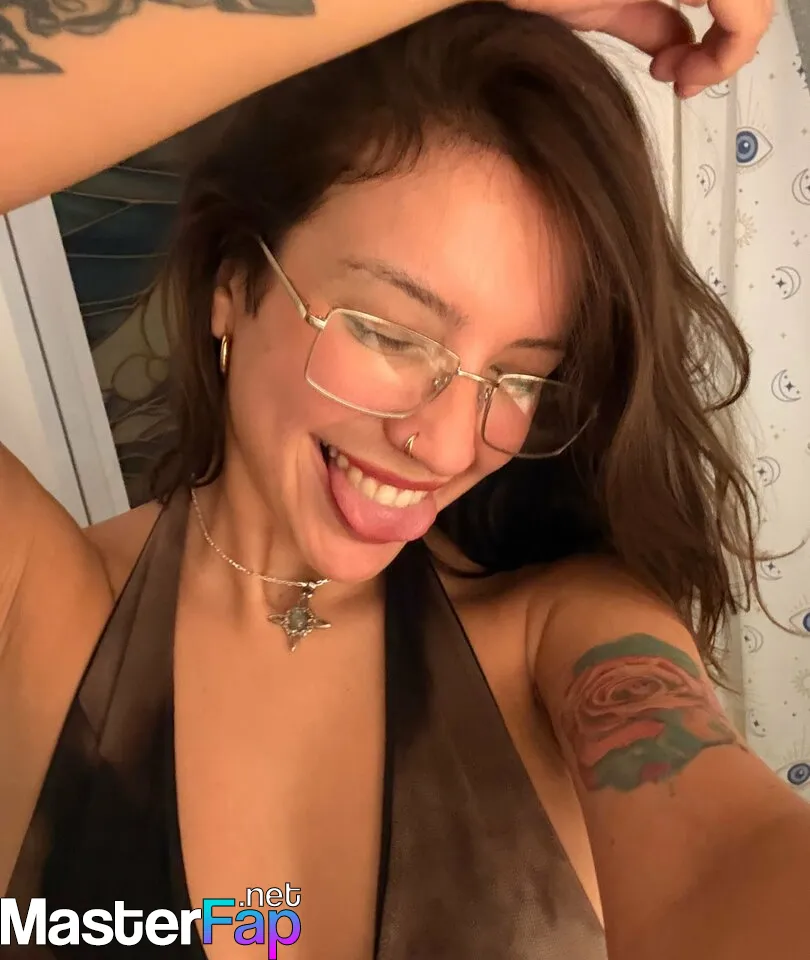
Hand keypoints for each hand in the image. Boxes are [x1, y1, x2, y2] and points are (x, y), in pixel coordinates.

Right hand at [506, 0, 773, 96]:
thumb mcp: (601, 5)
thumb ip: (647, 21)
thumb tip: (677, 51)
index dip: (726, 37)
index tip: (689, 77)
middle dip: (726, 46)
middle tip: (688, 81)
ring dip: (726, 49)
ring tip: (681, 78)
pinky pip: (737, 1)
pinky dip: (726, 42)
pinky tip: (681, 68)